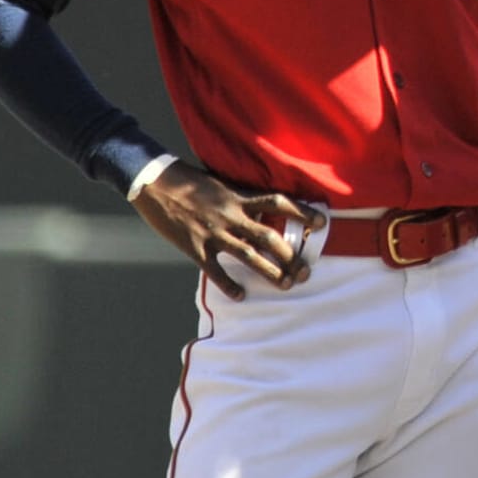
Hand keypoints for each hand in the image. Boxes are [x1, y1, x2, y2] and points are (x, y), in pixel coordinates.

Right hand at [129, 161, 325, 298]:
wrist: (154, 184)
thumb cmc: (188, 182)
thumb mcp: (221, 184)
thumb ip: (241, 197)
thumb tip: (263, 208)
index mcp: (239, 198)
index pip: (279, 203)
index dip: (303, 212)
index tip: (323, 221)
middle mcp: (232, 216)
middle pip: (269, 238)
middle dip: (290, 256)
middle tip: (305, 271)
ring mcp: (214, 233)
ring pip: (249, 257)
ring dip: (270, 273)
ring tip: (286, 285)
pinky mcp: (195, 248)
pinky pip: (216, 271)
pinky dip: (229, 285)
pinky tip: (241, 295)